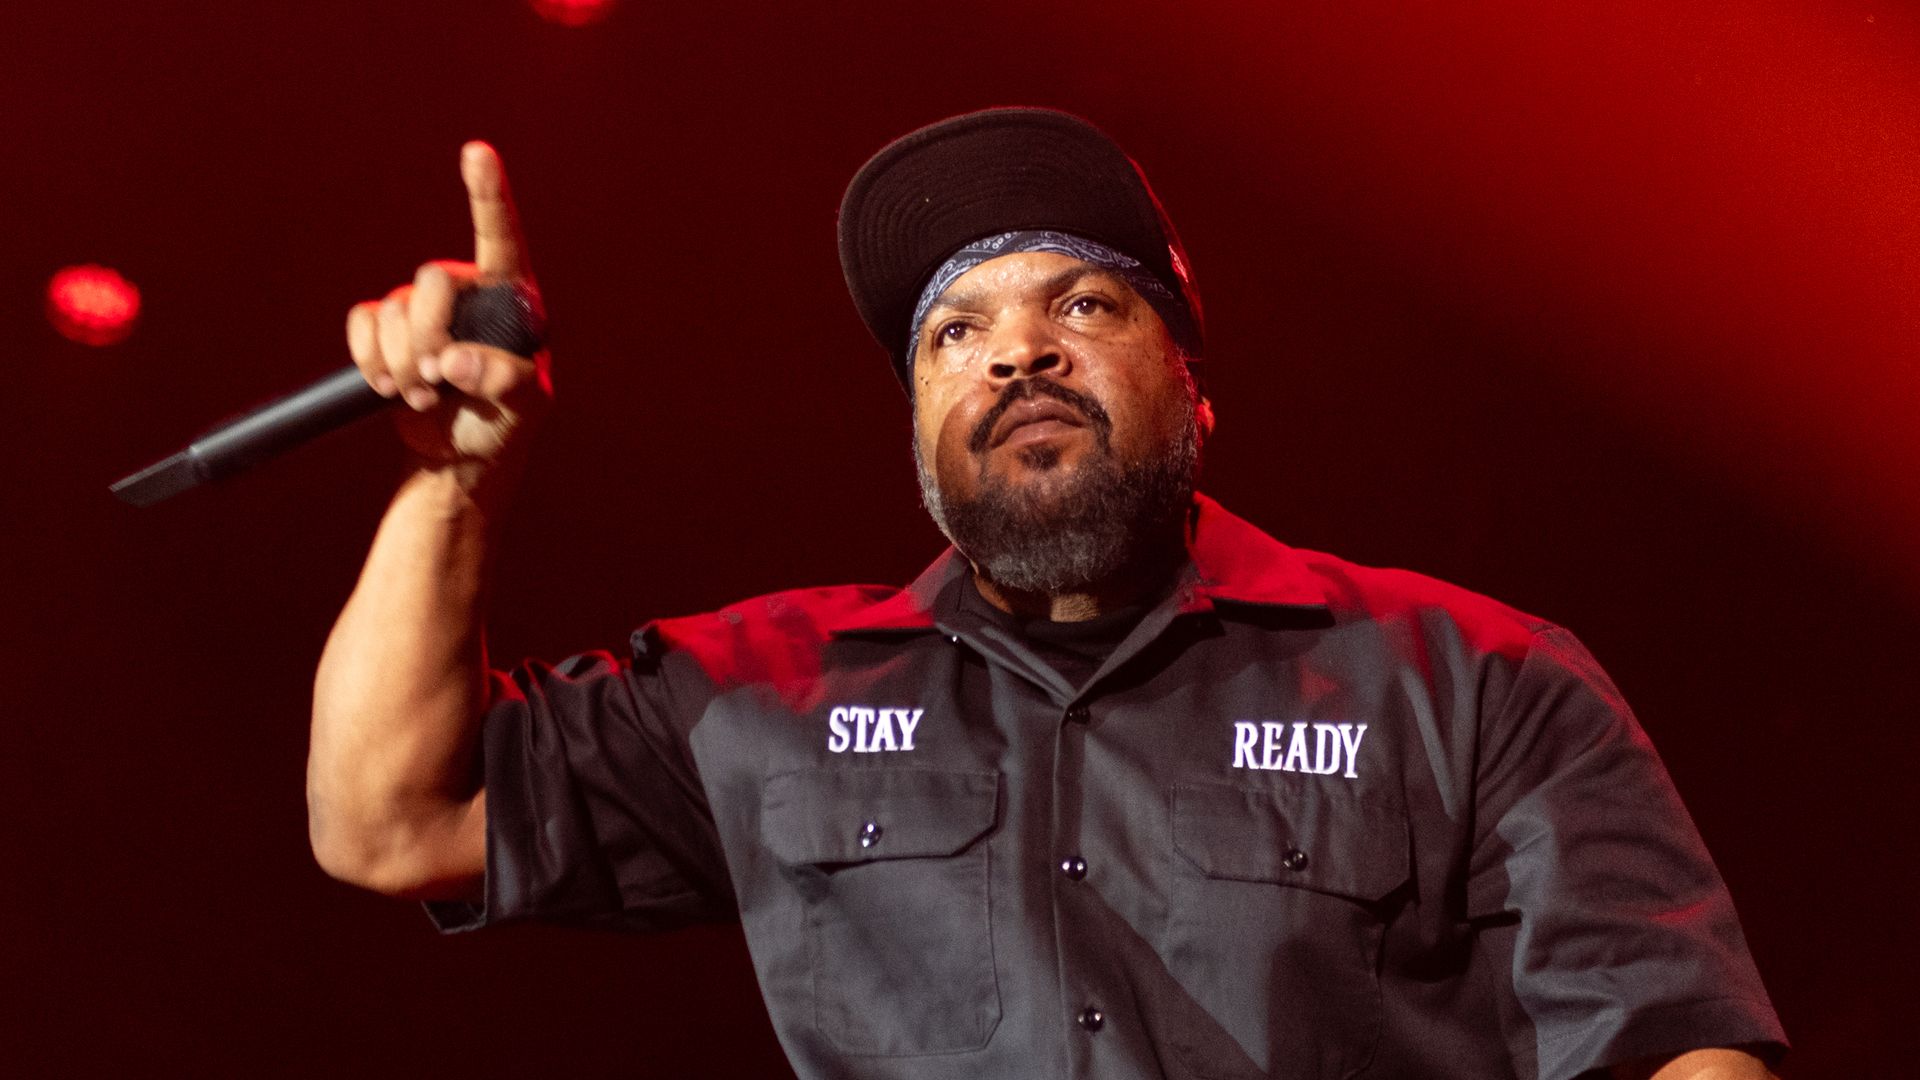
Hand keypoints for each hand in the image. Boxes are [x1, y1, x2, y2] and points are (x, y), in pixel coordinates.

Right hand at [345, 142, 551, 489]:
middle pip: (431, 281)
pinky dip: (371, 358)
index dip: (487, 194)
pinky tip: (390, 387)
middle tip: (441, 380)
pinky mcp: (388, 327)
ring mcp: (423, 307)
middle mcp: (466, 291)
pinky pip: (364, 323)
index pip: (500, 237)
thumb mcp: (523, 406)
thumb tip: (454, 359)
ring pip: (394, 310)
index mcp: (510, 297)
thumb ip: (502, 379)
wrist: (462, 451)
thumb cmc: (506, 421)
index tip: (477, 152)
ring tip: (427, 395)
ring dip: (404, 361)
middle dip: (429, 335)